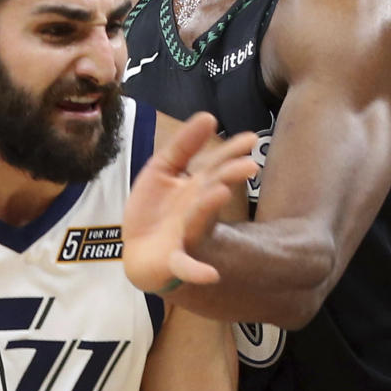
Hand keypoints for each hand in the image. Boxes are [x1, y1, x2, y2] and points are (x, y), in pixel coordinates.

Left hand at [123, 112, 257, 292]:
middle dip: (229, 176)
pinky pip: (187, 266)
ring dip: (210, 207)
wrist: (138, 250)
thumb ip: (184, 144)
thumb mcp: (163, 169)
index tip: (252, 138)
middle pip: (213, 189)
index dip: (232, 151)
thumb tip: (209, 115)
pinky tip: (210, 275)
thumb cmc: (154, 209)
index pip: (217, 165)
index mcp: (196, 186)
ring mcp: (187, 234)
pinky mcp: (175, 259)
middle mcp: (196, 209)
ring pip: (200, 220)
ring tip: (221, 192)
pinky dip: (198, 271)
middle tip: (249, 165)